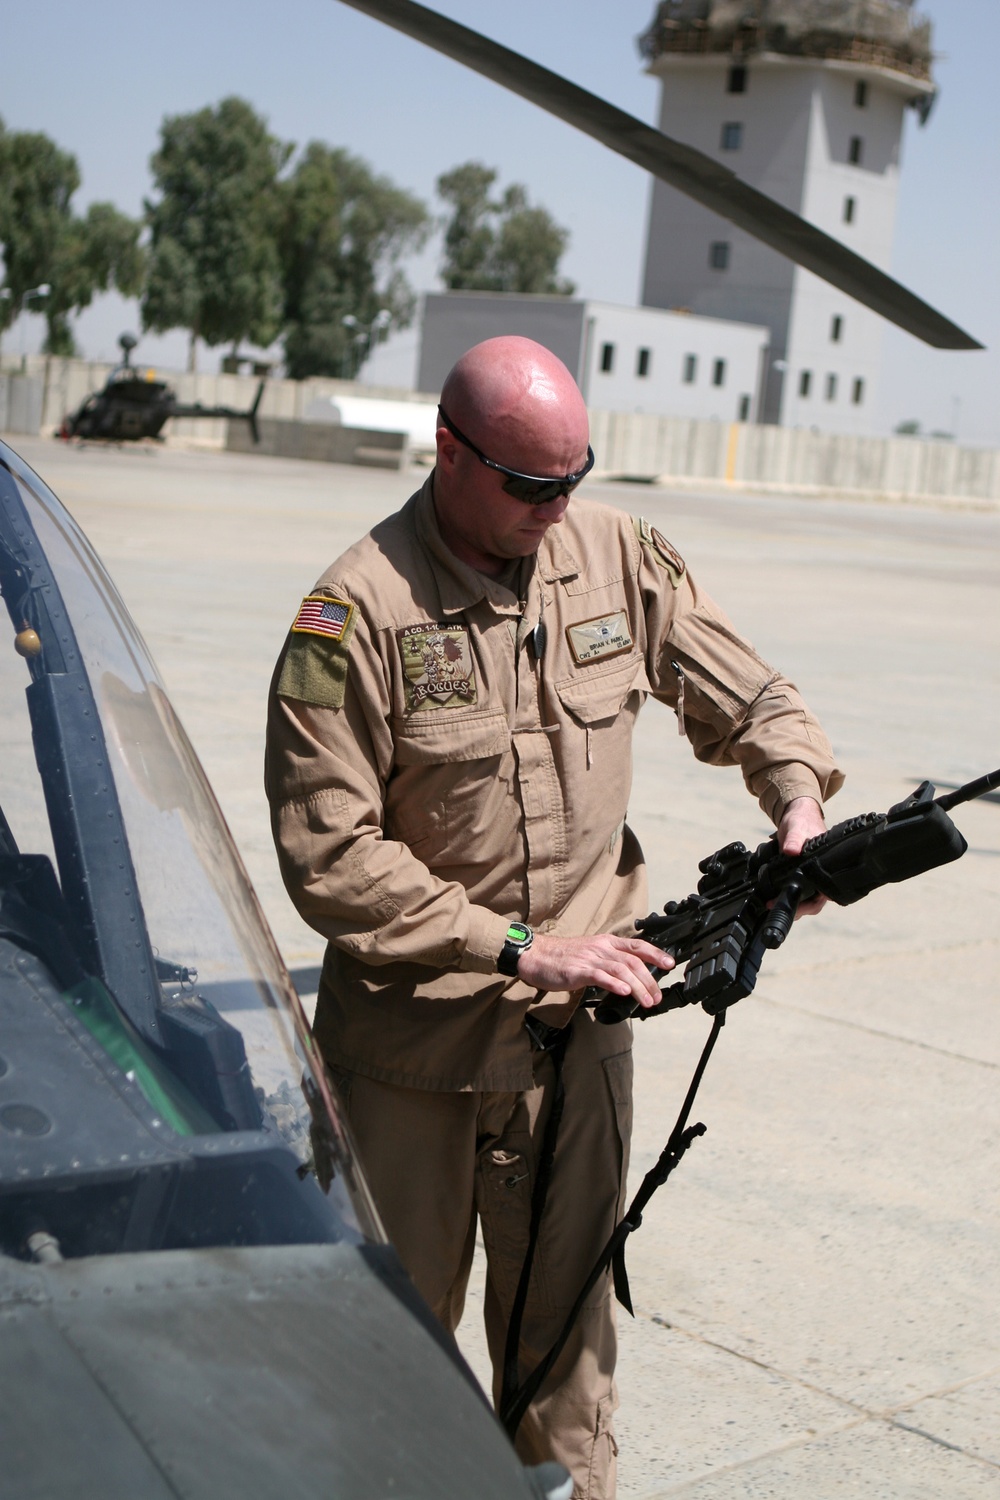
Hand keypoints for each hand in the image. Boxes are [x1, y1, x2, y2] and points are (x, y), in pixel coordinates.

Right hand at [516, 932, 674, 1008]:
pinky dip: (614, 984)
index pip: (637, 945)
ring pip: (621, 970)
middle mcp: (601, 948)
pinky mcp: (578, 970)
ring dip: (638, 987)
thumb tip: (627, 979)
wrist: (536, 955)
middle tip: (657, 996)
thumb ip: (609, 962)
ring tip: (647, 1001)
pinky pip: (600, 976)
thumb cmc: (562, 958)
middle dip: (650, 980)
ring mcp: (590, 958)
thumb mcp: (591, 954)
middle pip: (633, 961)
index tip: (669, 964)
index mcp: (606, 942)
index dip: (655, 954)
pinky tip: (624, 992)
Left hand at [776, 796, 826, 917]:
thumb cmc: (801, 821)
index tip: (793, 907)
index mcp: (828, 867)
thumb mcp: (796, 828)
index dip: (809, 904)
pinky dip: (789, 895)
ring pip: (808, 899)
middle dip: (798, 909)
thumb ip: (794, 839)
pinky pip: (800, 890)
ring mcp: (814, 877)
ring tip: (773, 904)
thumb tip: (791, 850)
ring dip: (794, 905)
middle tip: (775, 907)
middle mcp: (823, 875)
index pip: (825, 894)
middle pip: (815, 902)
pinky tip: (776, 897)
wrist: (797, 815)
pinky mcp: (803, 876)